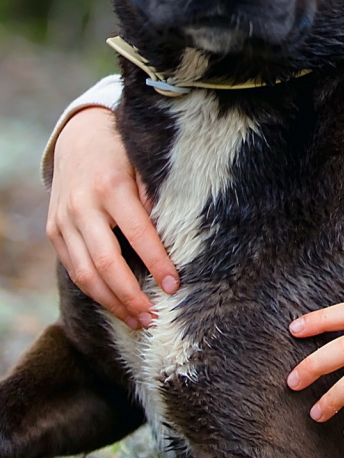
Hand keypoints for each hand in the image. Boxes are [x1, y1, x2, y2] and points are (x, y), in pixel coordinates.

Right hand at [46, 106, 178, 327]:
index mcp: (111, 187)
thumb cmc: (123, 151)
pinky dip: (93, 289)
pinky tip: (114, 303)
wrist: (78, 137)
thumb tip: (174, 234)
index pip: (138, 234)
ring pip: (84, 273)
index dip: (156, 263)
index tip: (174, 285)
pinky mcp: (53, 231)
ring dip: (110, 302)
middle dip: (129, 296)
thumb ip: (156, 196)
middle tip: (153, 318)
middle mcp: (83, 207)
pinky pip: (72, 268)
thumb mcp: (143, 164)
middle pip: (105, 263)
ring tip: (136, 320)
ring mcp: (63, 221)